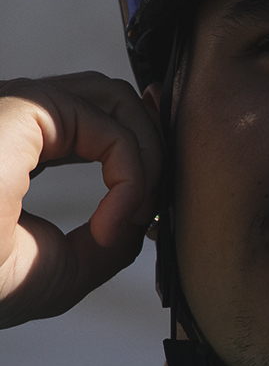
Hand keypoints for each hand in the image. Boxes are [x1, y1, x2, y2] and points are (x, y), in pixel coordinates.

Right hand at [0, 72, 163, 327]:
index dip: (143, 151)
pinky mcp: (19, 109)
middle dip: (153, 144)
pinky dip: (132, 172)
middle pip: (111, 98)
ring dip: (148, 152)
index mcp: (19, 149)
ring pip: (112, 97)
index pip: (97, 121)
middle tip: (155, 202)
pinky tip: (119, 218)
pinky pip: (106, 127)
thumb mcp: (65, 268)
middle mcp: (16, 120)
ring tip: (139, 212)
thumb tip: (147, 214)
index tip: (151, 206)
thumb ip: (112, 238)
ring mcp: (16, 110)